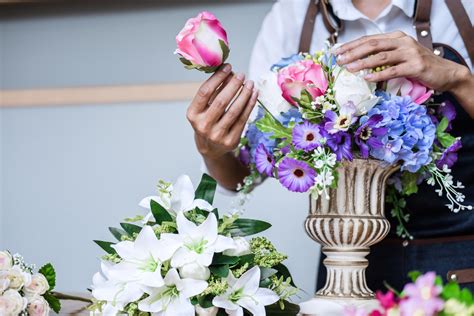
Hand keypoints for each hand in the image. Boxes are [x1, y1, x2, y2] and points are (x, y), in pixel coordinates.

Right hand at [186, 64, 257, 159]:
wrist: (211, 148)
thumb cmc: (208, 121)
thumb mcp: (204, 107)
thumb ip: (215, 91)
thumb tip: (230, 72)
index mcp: (193, 114)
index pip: (205, 92)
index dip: (217, 78)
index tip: (227, 67)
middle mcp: (203, 125)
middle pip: (221, 101)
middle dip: (233, 85)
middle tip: (242, 74)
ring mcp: (217, 135)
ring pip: (234, 110)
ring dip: (245, 94)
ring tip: (250, 83)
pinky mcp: (230, 140)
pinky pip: (243, 119)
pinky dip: (250, 105)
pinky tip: (254, 94)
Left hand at [335, 31, 468, 91]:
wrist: (446, 73)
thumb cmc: (418, 66)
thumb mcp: (401, 56)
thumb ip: (384, 56)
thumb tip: (358, 62)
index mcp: (396, 37)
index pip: (369, 39)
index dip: (352, 45)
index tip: (337, 52)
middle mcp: (403, 42)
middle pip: (373, 45)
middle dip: (353, 52)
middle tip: (339, 60)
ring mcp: (410, 53)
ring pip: (381, 57)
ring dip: (362, 63)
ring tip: (349, 69)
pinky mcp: (416, 66)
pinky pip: (393, 70)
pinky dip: (378, 75)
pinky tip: (367, 78)